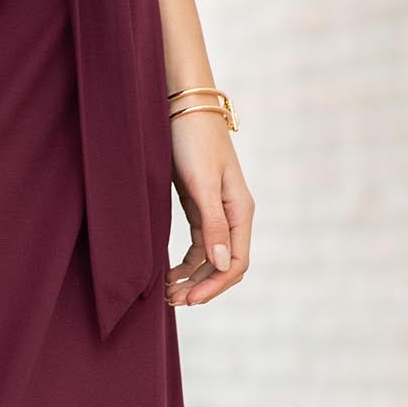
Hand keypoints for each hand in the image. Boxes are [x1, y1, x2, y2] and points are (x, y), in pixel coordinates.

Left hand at [165, 110, 251, 307]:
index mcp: (240, 211)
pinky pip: (199, 243)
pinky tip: (169, 271)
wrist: (183, 106)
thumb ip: (213, 225)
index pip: (235, 262)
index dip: (214, 286)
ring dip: (192, 276)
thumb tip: (221, 265)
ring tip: (167, 292)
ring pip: (210, 257)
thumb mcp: (202, 184)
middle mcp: (233, 214)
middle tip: (171, 301)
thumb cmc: (193, 141)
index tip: (189, 299)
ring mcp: (217, 210)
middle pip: (224, 264)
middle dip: (201, 286)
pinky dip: (186, 260)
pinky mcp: (200, 204)